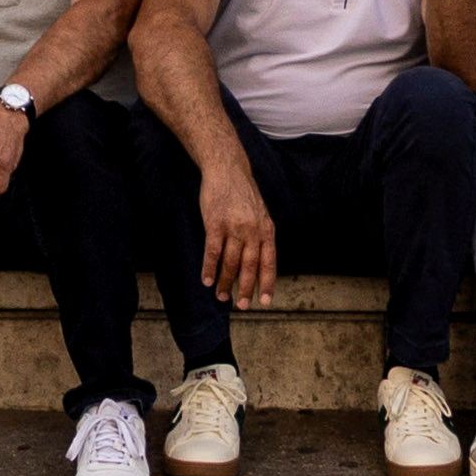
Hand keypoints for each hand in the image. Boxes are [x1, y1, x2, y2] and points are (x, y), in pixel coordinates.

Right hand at [198, 163, 277, 306]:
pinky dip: (209, 267)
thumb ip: (261, 237)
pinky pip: (213, 251)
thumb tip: (259, 263)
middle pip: (249, 266)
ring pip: (230, 262)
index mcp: (266, 230)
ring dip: (225, 281)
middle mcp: (253, 231)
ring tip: (221, 295)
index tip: (264, 301)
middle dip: (245, 289)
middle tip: (240, 306)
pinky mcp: (215, 223)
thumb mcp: (260, 214)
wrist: (227, 169)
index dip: (267, 283)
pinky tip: (206, 279)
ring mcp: (234, 227)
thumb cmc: (242, 194)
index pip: (269, 262)